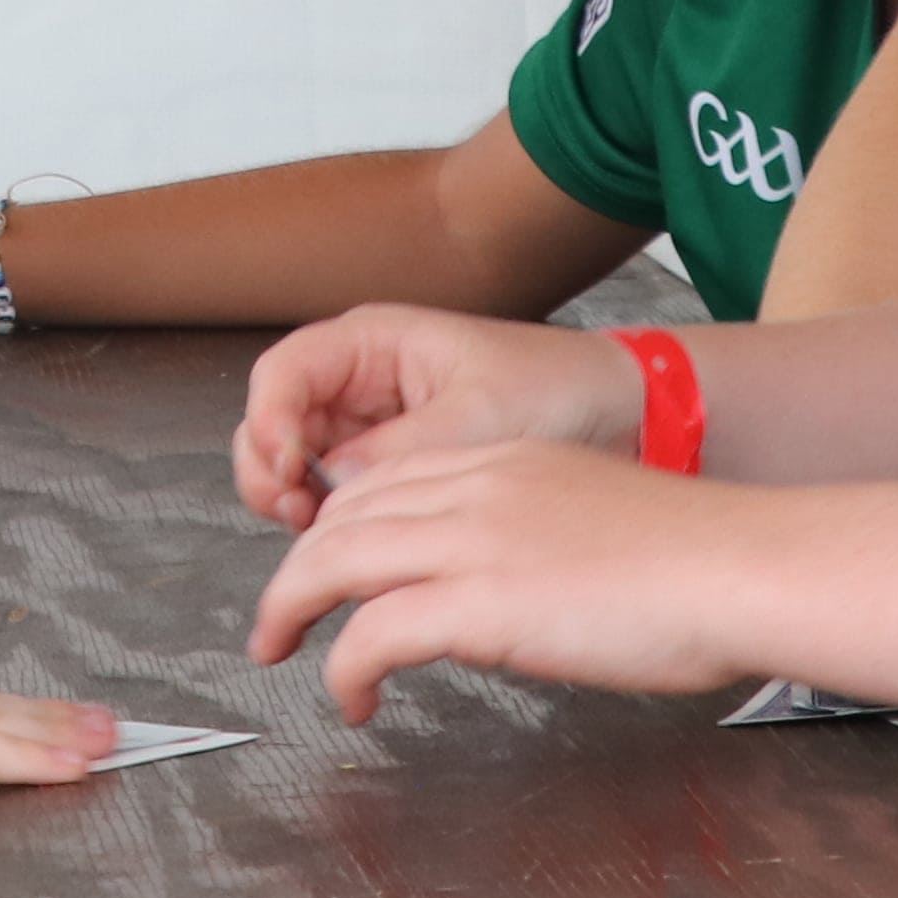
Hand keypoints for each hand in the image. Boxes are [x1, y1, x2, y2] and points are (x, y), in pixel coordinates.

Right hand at [233, 304, 641, 528]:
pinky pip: (339, 500)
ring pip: (298, 469)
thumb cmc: (560, 389)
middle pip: (274, 425)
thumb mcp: (480, 417)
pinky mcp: (396, 473)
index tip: (293, 472)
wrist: (625, 417)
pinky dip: (334, 528)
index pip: (284, 375)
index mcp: (374, 343)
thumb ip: (400, 450)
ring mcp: (373, 428)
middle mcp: (361, 382)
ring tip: (325, 546)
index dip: (272, 425)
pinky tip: (356, 555)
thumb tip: (333, 489)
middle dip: (273, 474)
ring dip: (298, 507)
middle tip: (297, 517)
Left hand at [242, 439, 761, 723]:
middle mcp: (474, 488)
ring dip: (292, 613)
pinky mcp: (478, 603)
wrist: (741, 567)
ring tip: (283, 654)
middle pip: (342, 517)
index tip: (326, 568)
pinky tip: (353, 701)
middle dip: (295, 570)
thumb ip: (536, 538)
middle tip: (276, 620)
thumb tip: (512, 589)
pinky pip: (372, 634)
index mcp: (503, 462)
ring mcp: (471, 541)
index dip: (339, 525)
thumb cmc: (700, 561)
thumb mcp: (597, 519)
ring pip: (333, 563)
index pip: (385, 480)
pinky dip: (344, 670)